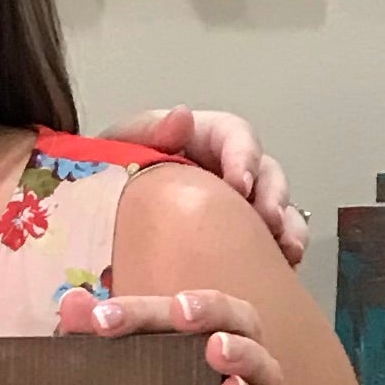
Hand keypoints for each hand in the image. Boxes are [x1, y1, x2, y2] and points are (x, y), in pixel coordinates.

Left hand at [57, 283, 283, 384]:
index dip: (145, 309)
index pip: (184, 314)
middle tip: (181, 310)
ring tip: (216, 349)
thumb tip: (73, 305)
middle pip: (238, 324)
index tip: (103, 318)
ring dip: (243, 355)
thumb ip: (92, 347)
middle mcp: (235, 372)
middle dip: (212, 311)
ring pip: (266, 372)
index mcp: (200, 348)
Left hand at [114, 109, 307, 268]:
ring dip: (287, 226)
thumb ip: (148, 130)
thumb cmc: (110, 180)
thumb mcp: (119, 148)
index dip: (244, 156)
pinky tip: (285, 267)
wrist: (96, 227)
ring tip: (287, 250)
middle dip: (274, 196)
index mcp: (201, 141)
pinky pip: (273, 244)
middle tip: (268, 221)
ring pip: (278, 208)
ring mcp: (237, 206)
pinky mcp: (240, 240)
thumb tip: (182, 116)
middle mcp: (226, 171)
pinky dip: (283, 253)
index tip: (239, 184)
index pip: (236, 136)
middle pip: (266, 172)